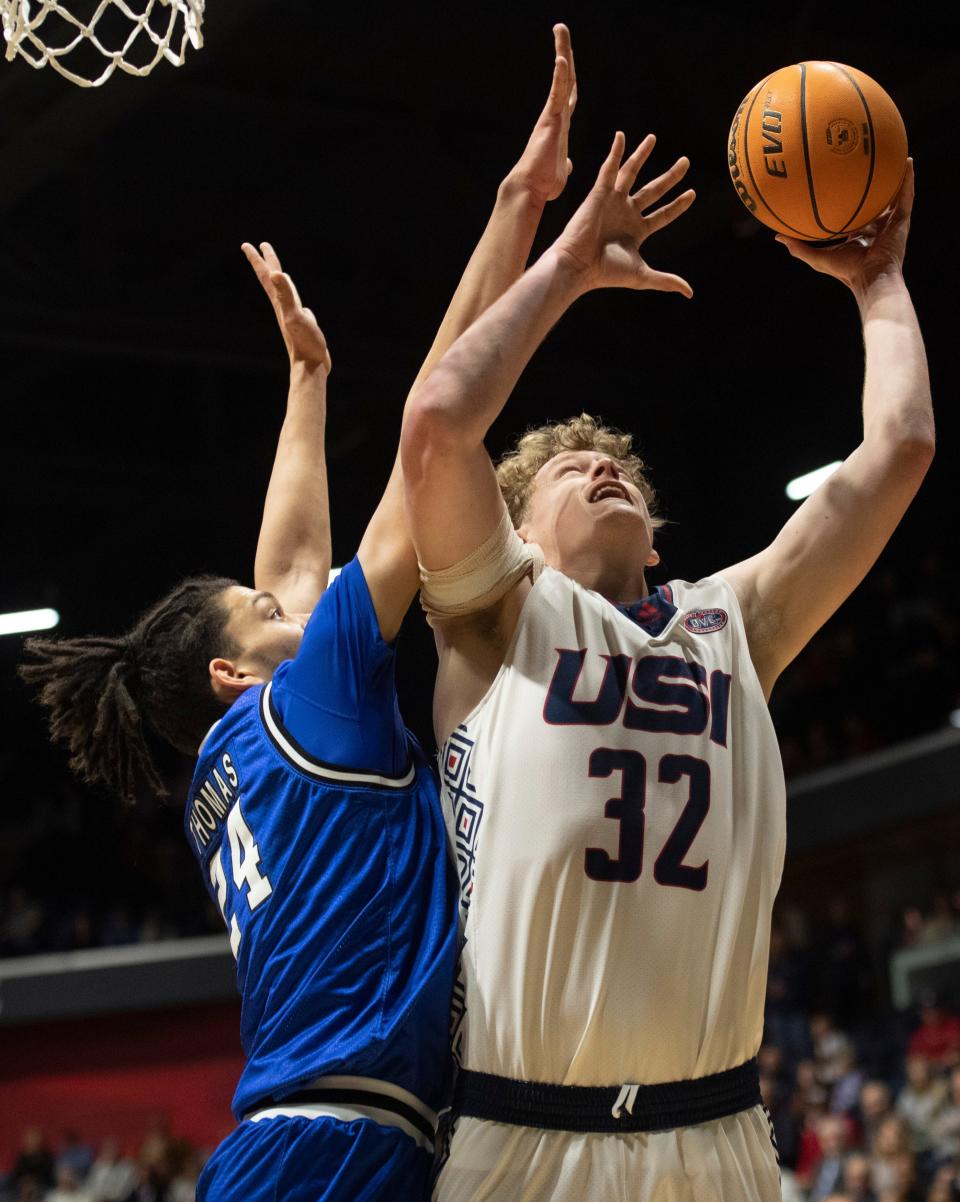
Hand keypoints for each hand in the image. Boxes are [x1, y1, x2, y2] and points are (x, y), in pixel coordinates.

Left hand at [242, 241, 331, 372]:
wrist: (311, 367)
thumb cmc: (304, 343)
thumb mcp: (295, 315)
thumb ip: (285, 295)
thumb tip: (274, 274)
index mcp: (280, 303)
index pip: (266, 276)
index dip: (258, 259)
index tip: (248, 244)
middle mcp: (283, 308)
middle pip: (272, 281)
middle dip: (267, 263)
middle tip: (262, 246)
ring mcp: (293, 317)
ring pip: (285, 294)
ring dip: (281, 281)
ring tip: (279, 273)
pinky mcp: (303, 327)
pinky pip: (298, 308)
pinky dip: (298, 302)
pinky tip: (302, 306)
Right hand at [508, 23, 577, 203]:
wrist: (531, 188)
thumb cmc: (544, 184)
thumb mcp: (561, 171)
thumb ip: (565, 163)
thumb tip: (567, 164)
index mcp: (561, 125)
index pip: (568, 94)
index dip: (569, 75)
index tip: (567, 57)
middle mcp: (556, 116)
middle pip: (565, 78)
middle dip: (563, 52)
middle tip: (560, 28)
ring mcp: (553, 116)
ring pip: (561, 78)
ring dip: (562, 52)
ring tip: (560, 29)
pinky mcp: (550, 121)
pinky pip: (556, 94)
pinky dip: (559, 76)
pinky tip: (561, 58)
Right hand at [553, 131, 694, 294]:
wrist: (578, 266)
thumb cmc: (606, 273)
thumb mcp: (642, 275)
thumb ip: (666, 280)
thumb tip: (690, 293)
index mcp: (637, 231)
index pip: (663, 214)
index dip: (678, 205)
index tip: (692, 193)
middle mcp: (626, 213)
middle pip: (654, 190)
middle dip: (670, 177)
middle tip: (685, 162)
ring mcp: (613, 202)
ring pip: (631, 173)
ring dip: (641, 155)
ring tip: (653, 138)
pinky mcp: (599, 193)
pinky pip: (609, 168)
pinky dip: (615, 152)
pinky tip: (621, 137)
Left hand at [775, 158, 913, 296]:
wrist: (871, 278)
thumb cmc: (846, 272)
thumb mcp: (818, 258)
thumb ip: (799, 247)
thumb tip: (777, 236)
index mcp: (860, 234)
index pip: (856, 213)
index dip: (850, 200)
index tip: (841, 183)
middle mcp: (876, 226)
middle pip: (875, 200)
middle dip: (873, 184)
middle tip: (867, 162)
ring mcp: (891, 222)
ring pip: (894, 194)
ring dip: (894, 175)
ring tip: (894, 153)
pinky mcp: (902, 220)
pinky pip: (906, 194)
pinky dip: (908, 178)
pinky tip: (907, 161)